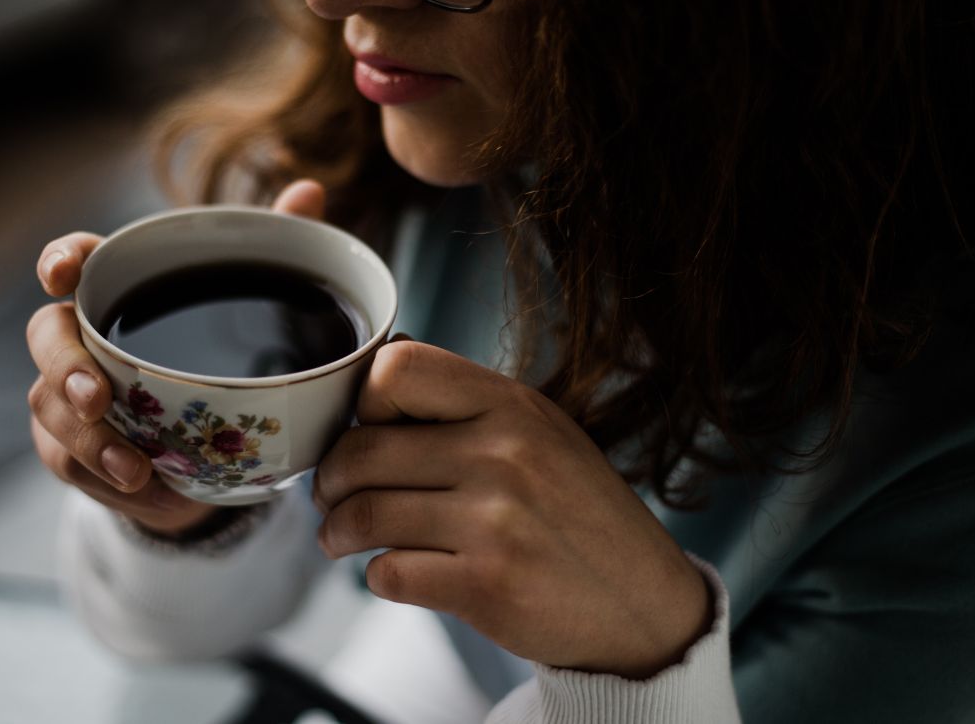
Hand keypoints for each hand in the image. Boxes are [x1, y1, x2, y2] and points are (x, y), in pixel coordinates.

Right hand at [27, 179, 327, 535]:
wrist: (204, 440)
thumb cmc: (216, 347)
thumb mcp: (252, 294)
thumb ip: (276, 241)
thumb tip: (312, 190)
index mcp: (116, 287)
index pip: (73, 260)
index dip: (60, 261)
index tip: (64, 272)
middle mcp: (79, 337)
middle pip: (45, 339)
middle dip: (65, 368)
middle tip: (98, 397)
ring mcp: (65, 395)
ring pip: (51, 411)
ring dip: (91, 443)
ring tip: (138, 469)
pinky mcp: (68, 449)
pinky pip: (71, 466)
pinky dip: (111, 486)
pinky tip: (155, 494)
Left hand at [314, 341, 711, 677]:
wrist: (644, 604)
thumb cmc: (580, 514)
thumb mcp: (542, 434)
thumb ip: (466, 408)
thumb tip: (372, 385)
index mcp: (512, 405)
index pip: (395, 369)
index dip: (364, 402)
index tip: (366, 431)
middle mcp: (503, 455)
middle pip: (361, 449)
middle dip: (330, 480)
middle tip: (331, 496)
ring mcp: (495, 522)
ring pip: (363, 514)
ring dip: (337, 532)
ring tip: (342, 538)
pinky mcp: (485, 586)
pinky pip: (388, 573)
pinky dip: (378, 576)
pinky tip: (394, 572)